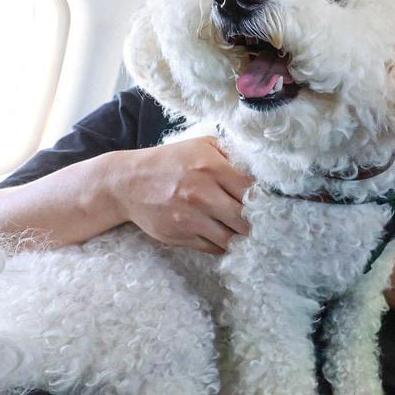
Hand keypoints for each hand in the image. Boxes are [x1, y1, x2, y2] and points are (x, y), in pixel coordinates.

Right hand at [108, 137, 252, 253]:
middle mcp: (201, 195)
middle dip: (255, 222)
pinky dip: (223, 245)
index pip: (252, 191)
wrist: (126, 183)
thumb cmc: (169, 162)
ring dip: (240, 237)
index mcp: (211, 168)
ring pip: (231, 238)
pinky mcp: (180, 237)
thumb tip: (262, 169)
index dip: (264, 199)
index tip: (268, 203)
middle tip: (261, 222)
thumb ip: (232, 154)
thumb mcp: (201, 145)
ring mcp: (190, 219)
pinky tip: (225, 236)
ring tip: (244, 231)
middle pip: (245, 219)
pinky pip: (213, 248)